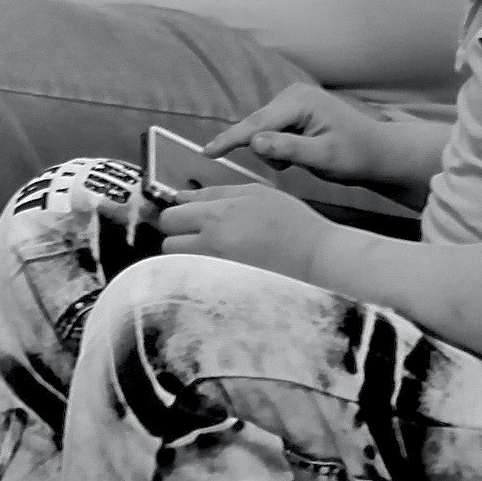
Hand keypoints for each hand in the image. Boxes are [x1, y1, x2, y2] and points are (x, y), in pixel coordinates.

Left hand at [156, 182, 330, 283]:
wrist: (314, 255)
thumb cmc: (290, 219)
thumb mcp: (254, 192)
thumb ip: (214, 193)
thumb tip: (181, 196)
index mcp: (217, 216)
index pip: (171, 216)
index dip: (176, 214)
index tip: (184, 215)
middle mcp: (210, 244)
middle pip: (167, 242)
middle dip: (176, 235)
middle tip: (196, 232)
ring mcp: (215, 269)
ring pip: (179, 263)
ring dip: (185, 254)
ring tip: (210, 249)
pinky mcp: (222, 287)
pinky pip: (195, 277)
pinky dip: (199, 270)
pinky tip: (220, 264)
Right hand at [207, 84, 412, 189]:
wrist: (378, 152)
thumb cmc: (356, 155)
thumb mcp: (323, 158)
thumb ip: (289, 150)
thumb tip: (254, 144)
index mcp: (301, 102)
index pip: (258, 124)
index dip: (231, 139)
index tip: (206, 152)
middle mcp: (293, 94)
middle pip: (257, 126)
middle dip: (265, 151)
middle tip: (289, 168)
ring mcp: (292, 100)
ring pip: (262, 131)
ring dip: (274, 151)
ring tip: (302, 160)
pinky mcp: (292, 109)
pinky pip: (271, 131)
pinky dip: (279, 146)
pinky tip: (300, 153)